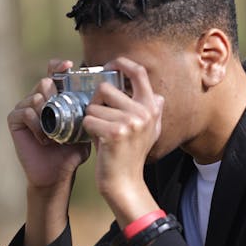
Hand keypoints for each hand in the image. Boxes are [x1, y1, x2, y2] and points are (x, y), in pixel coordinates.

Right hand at [8, 59, 90, 190]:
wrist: (57, 174)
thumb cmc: (72, 152)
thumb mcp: (85, 130)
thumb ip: (90, 114)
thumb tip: (104, 100)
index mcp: (55, 98)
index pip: (54, 74)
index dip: (59, 66)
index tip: (69, 65)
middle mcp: (38, 100)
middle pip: (44, 82)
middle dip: (55, 92)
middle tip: (63, 109)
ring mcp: (25, 109)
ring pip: (35, 96)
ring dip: (47, 111)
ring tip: (55, 130)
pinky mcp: (15, 121)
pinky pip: (25, 112)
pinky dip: (37, 124)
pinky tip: (45, 138)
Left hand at [82, 57, 163, 223]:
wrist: (125, 182)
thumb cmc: (131, 156)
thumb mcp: (150, 132)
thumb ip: (153, 112)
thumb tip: (157, 95)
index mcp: (152, 108)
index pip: (138, 72)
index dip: (121, 63)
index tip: (109, 65)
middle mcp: (144, 112)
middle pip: (106, 88)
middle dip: (96, 102)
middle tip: (100, 118)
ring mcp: (130, 122)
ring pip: (94, 105)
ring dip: (91, 119)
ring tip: (101, 134)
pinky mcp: (115, 132)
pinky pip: (88, 119)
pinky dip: (88, 130)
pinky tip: (98, 142)